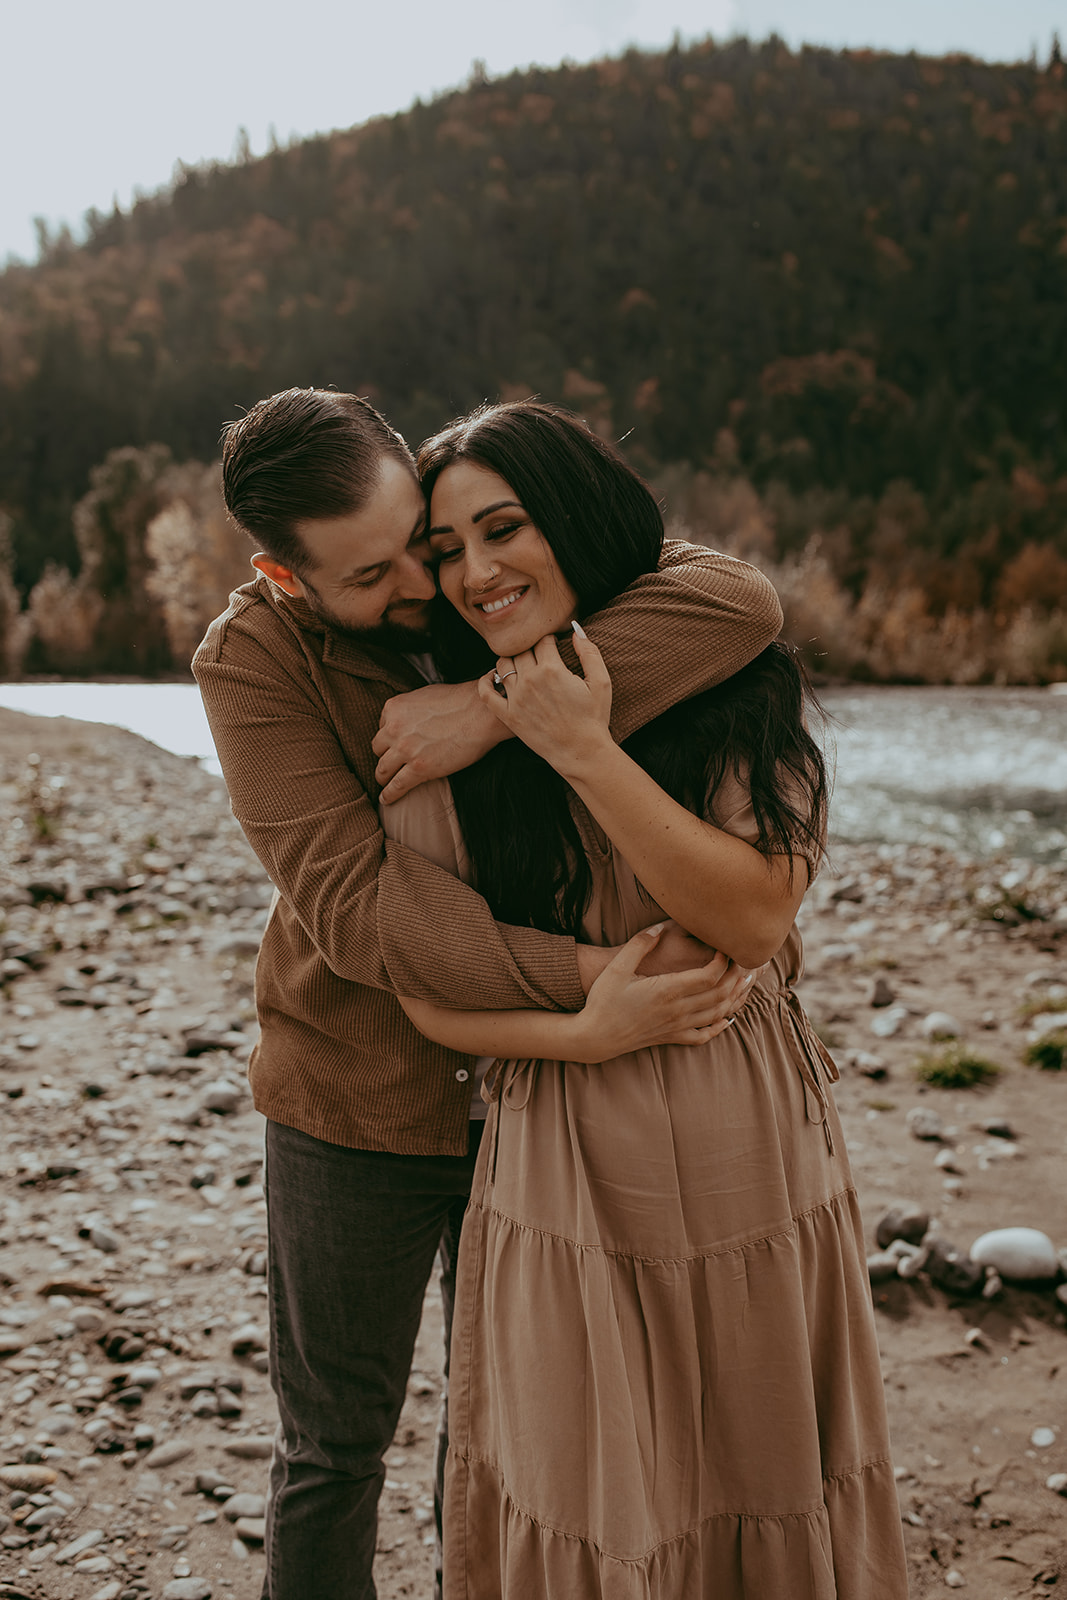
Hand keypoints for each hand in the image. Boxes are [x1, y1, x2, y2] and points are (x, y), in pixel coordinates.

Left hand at [373, 681, 509, 802]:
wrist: (481, 713)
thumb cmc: (460, 701)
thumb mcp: (425, 695)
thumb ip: (411, 709)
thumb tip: (411, 718)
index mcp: (394, 708)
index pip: (382, 727)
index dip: (391, 737)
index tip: (398, 744)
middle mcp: (394, 728)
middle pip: (378, 749)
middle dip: (385, 756)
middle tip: (393, 763)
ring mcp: (405, 749)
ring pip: (382, 769)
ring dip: (384, 777)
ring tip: (386, 783)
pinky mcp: (419, 768)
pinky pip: (396, 785)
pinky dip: (389, 794)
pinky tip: (386, 799)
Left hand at [478, 626, 613, 775]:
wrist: (582, 752)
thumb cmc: (594, 718)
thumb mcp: (601, 682)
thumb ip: (590, 652)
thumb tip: (575, 628)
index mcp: (552, 669)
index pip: (542, 640)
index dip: (549, 639)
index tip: (553, 645)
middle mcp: (530, 681)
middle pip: (521, 649)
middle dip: (530, 648)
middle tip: (538, 656)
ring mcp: (516, 698)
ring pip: (502, 664)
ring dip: (511, 660)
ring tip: (521, 665)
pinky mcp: (508, 715)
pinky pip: (486, 693)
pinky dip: (485, 681)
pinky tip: (493, 677)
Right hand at [572, 923, 756, 1059]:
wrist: (595, 1036)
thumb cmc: (603, 1000)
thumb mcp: (617, 968)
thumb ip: (638, 945)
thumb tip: (658, 928)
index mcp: (667, 990)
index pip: (709, 975)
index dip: (723, 961)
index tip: (725, 948)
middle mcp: (677, 1010)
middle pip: (720, 993)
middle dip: (737, 977)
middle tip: (747, 961)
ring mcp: (676, 1026)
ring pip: (717, 1013)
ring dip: (736, 997)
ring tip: (747, 982)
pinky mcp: (672, 1037)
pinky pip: (703, 1035)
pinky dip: (720, 1026)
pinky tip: (728, 1018)